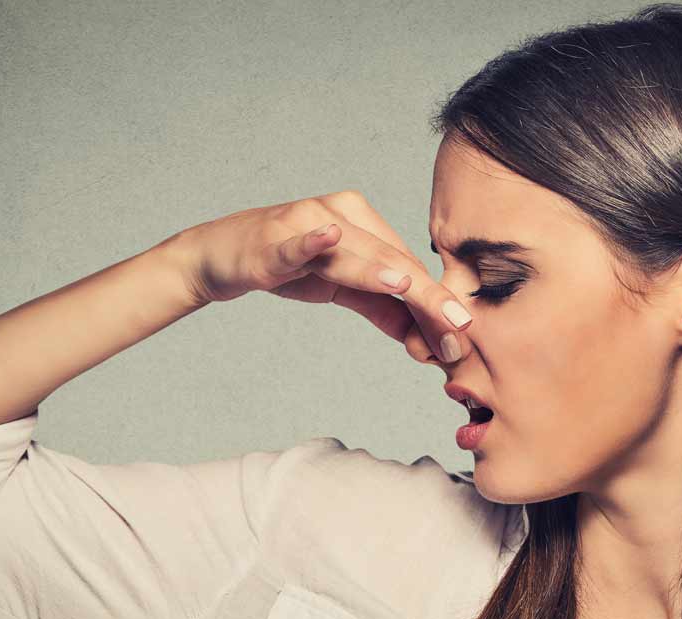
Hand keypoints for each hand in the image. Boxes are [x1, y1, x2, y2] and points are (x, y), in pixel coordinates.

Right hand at [168, 190, 473, 363]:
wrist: (221, 256)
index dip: (435, 305)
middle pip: (391, 261)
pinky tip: (330, 237)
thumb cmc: (286, 266)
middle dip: (426, 301)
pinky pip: (295, 242)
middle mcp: (340, 213)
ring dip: (381, 272)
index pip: (408, 268)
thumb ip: (382, 308)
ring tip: (411, 288)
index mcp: (362, 221)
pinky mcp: (272, 240)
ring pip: (353, 254)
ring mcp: (305, 222)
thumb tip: (426, 338)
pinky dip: (313, 241)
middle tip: (456, 332)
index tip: (461, 341)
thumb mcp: (340, 289)